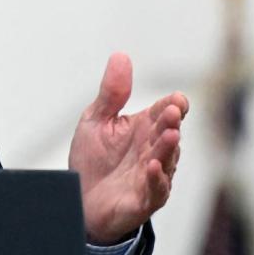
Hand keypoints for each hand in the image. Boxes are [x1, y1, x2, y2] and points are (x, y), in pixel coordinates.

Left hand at [68, 52, 187, 243]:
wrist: (77, 198)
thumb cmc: (93, 159)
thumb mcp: (96, 120)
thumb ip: (111, 93)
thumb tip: (121, 55)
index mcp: (145, 128)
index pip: (166, 113)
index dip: (173, 106)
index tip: (175, 100)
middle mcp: (154, 150)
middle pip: (168, 134)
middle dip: (171, 124)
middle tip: (172, 112)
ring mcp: (152, 175)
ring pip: (166, 161)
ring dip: (168, 149)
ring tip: (170, 135)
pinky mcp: (144, 199)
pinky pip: (155, 189)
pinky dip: (156, 179)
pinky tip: (152, 167)